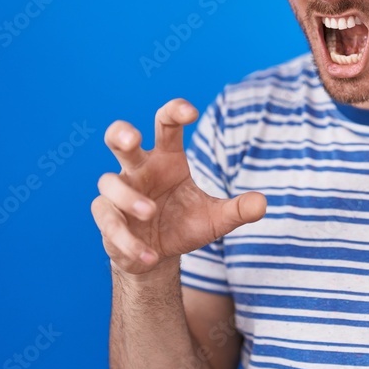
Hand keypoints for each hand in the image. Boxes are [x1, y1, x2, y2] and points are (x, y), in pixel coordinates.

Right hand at [90, 98, 266, 274]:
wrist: (158, 256)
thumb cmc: (185, 225)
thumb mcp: (215, 219)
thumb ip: (237, 210)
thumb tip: (262, 204)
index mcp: (167, 158)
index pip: (166, 125)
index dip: (175, 112)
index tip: (191, 113)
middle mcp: (140, 169)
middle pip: (119, 138)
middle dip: (121, 134)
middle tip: (131, 138)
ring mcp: (119, 191)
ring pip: (109, 182)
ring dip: (129, 197)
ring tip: (150, 213)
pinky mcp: (106, 217)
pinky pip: (108, 222)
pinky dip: (128, 240)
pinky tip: (149, 255)